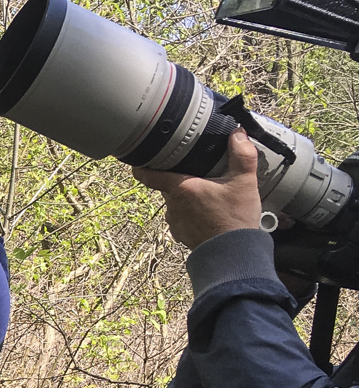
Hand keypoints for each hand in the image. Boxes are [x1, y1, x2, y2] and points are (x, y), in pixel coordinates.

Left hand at [133, 128, 261, 248]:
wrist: (234, 254)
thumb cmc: (236, 219)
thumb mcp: (244, 183)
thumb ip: (242, 155)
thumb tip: (238, 133)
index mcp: (180, 188)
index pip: (146, 175)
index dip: (142, 164)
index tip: (142, 157)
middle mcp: (171, 205)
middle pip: (167, 185)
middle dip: (180, 178)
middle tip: (198, 172)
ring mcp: (174, 221)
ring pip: (175, 202)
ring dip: (187, 197)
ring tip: (209, 194)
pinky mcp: (180, 234)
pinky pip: (182, 217)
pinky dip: (192, 213)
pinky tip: (210, 212)